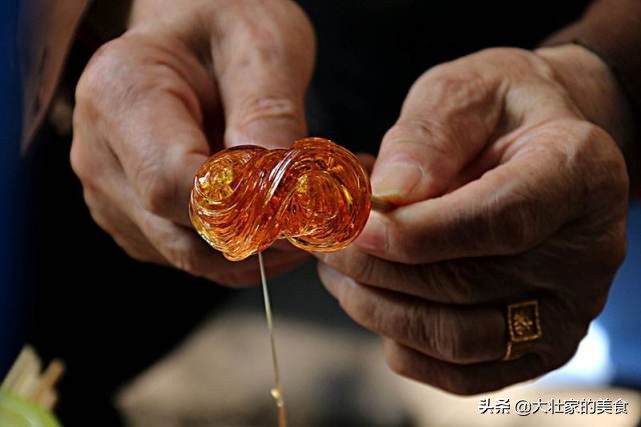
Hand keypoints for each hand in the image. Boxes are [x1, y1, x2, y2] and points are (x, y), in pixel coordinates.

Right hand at [71, 0, 314, 284]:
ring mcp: (112, 191)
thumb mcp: (262, 47)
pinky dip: (237, 248)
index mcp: (121, 95)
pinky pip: (189, 254)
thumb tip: (279, 193)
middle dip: (258, 239)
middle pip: (180, 233)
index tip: (302, 208)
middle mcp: (101, 152)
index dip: (243, 209)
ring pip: (189, 255)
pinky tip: (269, 219)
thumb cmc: (226, 22)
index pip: (173, 185)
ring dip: (255, 251)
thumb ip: (268, 115)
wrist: (194, 33)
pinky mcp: (134, 215)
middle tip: (317, 222)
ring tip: (301, 218)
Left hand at [317, 46, 628, 393]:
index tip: (352, 225)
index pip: (498, 220)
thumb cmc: (498, 113)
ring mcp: (565, 309)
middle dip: (374, 267)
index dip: (414, 233)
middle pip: (465, 284)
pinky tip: (371, 298)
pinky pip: (458, 371)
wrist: (536, 147)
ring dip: (376, 307)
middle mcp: (587, 251)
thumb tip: (387, 196)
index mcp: (579, 173)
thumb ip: (427, 137)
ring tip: (336, 267)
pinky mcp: (536, 344)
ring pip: (455, 337)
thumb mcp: (463, 92)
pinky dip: (399, 342)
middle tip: (324, 240)